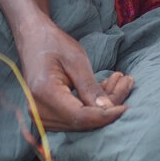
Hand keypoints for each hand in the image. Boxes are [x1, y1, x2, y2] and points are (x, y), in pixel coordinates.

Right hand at [16, 17, 132, 130]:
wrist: (32, 39)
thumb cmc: (53, 44)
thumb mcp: (76, 60)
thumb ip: (90, 87)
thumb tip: (108, 110)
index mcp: (44, 94)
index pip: (80, 117)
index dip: (105, 116)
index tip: (127, 107)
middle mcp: (38, 110)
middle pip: (82, 121)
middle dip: (108, 106)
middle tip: (126, 82)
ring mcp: (40, 116)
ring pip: (81, 121)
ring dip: (103, 104)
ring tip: (119, 80)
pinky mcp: (47, 116)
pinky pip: (75, 117)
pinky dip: (93, 105)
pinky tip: (106, 87)